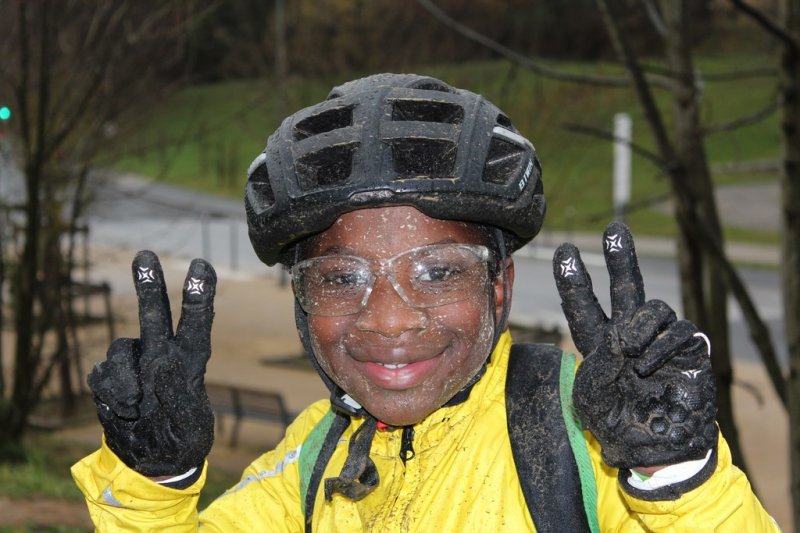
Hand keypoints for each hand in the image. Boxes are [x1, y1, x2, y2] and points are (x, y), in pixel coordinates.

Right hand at [88, 251, 215, 476]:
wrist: (153, 460)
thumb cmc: (182, 438)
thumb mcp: (191, 421)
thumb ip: (179, 392)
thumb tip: (161, 366)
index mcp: (190, 361)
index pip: (197, 322)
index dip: (199, 294)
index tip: (201, 265)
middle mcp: (162, 355)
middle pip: (154, 314)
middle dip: (149, 284)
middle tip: (145, 254)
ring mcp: (135, 365)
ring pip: (121, 348)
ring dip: (124, 377)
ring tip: (135, 405)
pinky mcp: (110, 380)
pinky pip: (102, 373)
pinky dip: (110, 392)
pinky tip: (124, 410)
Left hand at [553, 222, 715, 469]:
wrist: (656, 448)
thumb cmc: (617, 425)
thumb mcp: (589, 392)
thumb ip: (599, 356)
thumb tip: (620, 333)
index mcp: (600, 346)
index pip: (585, 307)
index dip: (575, 282)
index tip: (564, 252)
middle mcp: (630, 337)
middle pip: (626, 289)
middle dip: (621, 259)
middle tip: (614, 231)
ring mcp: (660, 342)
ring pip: (654, 307)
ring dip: (638, 326)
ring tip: (628, 353)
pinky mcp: (690, 352)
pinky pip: (680, 330)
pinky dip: (663, 344)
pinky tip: (649, 364)